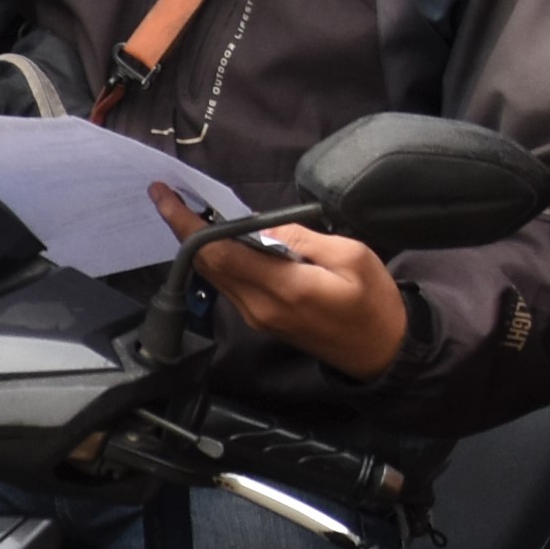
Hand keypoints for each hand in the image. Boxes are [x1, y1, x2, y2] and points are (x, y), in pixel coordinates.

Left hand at [156, 187, 407, 375]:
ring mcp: (257, 317)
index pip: (220, 254)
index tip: (167, 198)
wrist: (382, 352)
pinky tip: (221, 237)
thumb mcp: (351, 257)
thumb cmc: (375, 304)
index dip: (188, 225)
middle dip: (184, 229)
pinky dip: (218, 258)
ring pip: (215, 275)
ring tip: (189, 210)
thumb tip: (265, 224)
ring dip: (198, 243)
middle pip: (209, 265)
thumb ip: (303, 239)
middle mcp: (259, 307)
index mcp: (284, 289)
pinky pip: (229, 284)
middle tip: (169, 196)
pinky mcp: (261, 320)